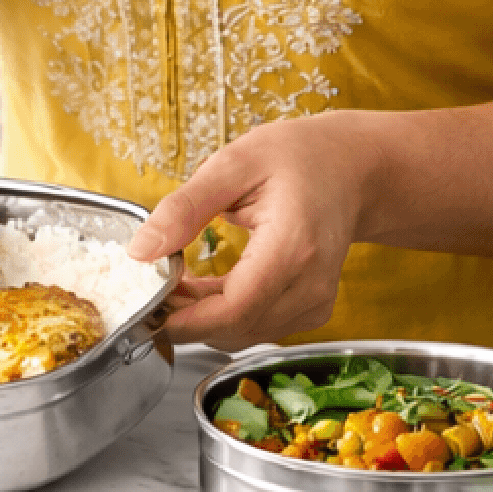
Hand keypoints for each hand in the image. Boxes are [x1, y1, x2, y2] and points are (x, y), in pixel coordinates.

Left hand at [127, 114, 379, 348]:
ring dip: (204, 319)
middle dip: (188, 319)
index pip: (235, 309)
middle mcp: (311, 285)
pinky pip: (260, 327)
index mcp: (293, 247)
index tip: (149, 306)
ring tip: (178, 281)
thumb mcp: (233, 164)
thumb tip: (142, 251)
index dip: (186, 320)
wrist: (350, 168)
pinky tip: (206, 289)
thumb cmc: (296, 157)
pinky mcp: (312, 308)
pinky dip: (226, 316)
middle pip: (238, 329)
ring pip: (246, 335)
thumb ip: (184, 208)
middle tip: (156, 284)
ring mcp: (316, 301)